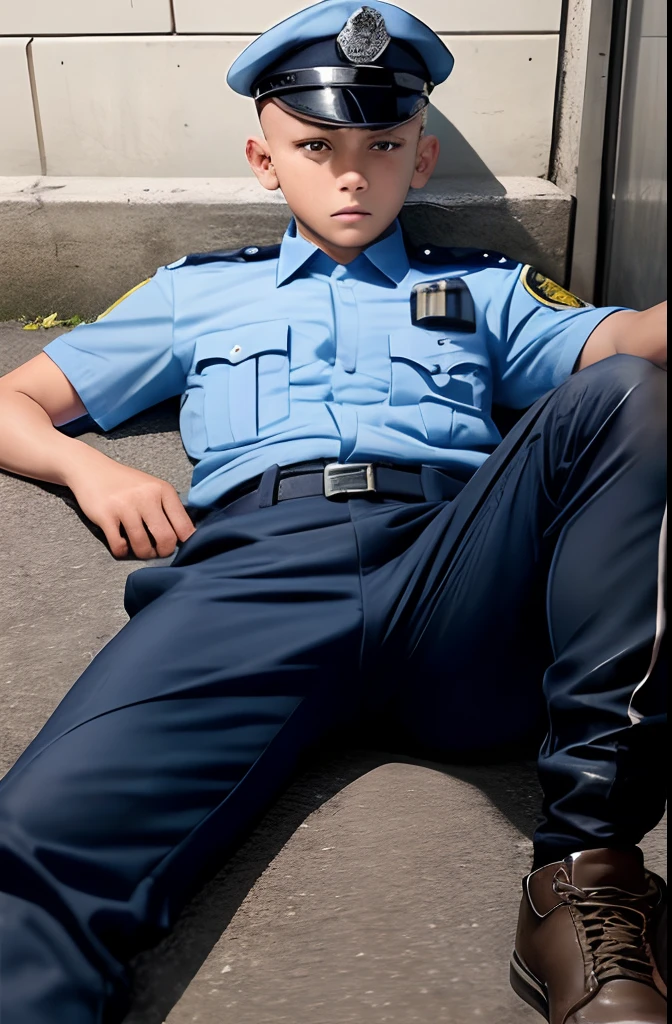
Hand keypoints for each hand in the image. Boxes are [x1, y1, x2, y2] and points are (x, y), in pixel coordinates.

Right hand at [68, 459, 195, 558]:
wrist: (91, 469)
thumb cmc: (126, 483)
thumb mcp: (153, 488)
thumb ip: (168, 508)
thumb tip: (185, 537)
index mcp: (163, 490)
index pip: (184, 526)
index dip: (182, 542)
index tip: (175, 545)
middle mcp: (147, 497)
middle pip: (166, 539)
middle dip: (164, 552)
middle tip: (157, 551)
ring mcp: (125, 506)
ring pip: (142, 546)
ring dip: (143, 553)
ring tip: (141, 549)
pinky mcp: (105, 515)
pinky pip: (119, 546)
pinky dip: (122, 551)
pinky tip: (122, 544)